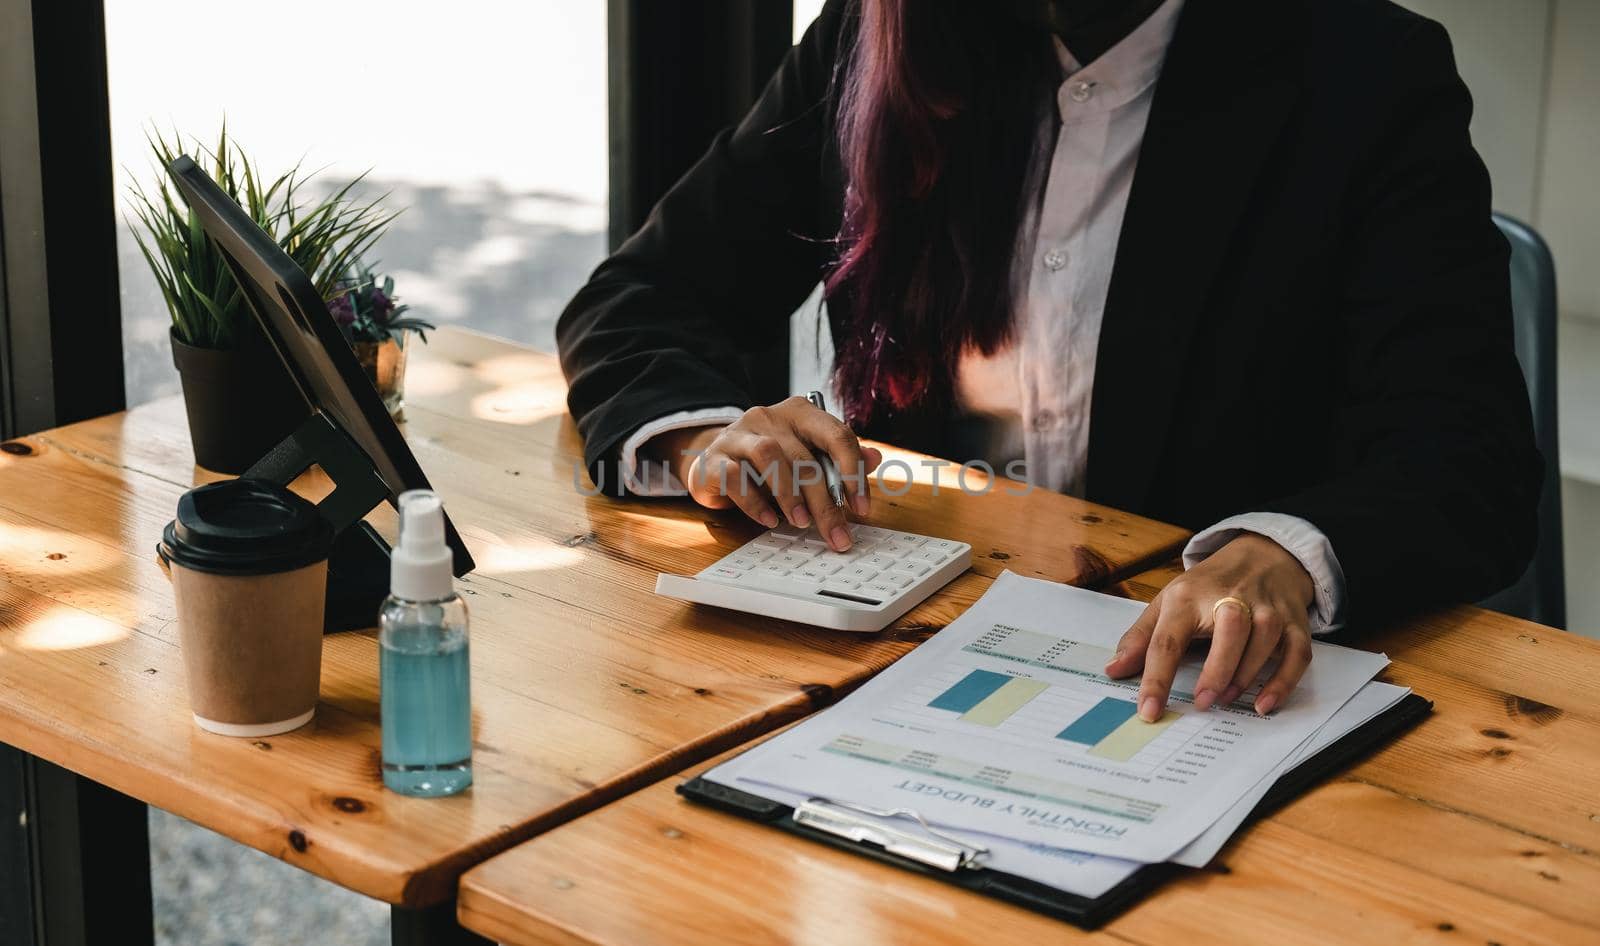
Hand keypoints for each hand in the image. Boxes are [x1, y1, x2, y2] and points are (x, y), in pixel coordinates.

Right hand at [644, 397, 882, 551]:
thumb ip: (839, 458)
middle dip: (825, 501)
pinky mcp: (714, 457)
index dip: (853, 473)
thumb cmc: (768, 462)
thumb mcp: (806, 456)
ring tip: (801, 523)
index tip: (862, 508)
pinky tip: (768, 519)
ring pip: (770, 457)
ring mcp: (739, 434)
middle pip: (805, 457)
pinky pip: (735, 476)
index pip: (837, 435)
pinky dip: (754, 502)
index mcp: (800, 413)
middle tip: (836, 534)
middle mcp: (770, 416)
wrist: (715, 461)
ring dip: (790, 495)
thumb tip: (875, 458)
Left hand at [1105, 534, 1314, 719]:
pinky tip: (1265, 704)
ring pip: (1263, 642)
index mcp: (1188, 597)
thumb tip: (1113, 670)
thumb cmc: (1208, 586)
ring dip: (1245, 676)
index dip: (1156, 678)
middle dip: (1216, 670)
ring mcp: (1266, 609)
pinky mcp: (1294, 622)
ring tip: (1226, 700)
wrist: (1261, 555)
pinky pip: (1296, 654)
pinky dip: (1283, 681)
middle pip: (1228, 631)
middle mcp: (1230, 598)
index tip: (1148, 710)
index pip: (1168, 639)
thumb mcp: (1168, 602)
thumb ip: (1141, 638)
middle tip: (1202, 703)